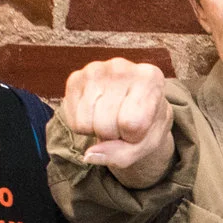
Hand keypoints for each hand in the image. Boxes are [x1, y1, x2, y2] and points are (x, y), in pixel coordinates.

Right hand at [61, 58, 173, 177]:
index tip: (140, 127)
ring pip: (85, 124)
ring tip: (110, 118)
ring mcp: (95, 69)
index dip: (132, 136)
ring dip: (96, 130)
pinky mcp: (75, 78)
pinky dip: (83, 124)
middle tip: (122, 123)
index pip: (131, 123)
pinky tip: (96, 112)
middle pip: (105, 125)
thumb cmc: (147, 124)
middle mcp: (121, 66)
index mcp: (149, 78)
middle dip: (113, 134)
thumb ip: (122, 155)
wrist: (136, 106)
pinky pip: (72, 121)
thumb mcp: (146, 144)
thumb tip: (88, 155)